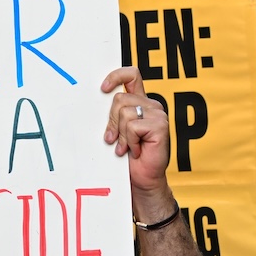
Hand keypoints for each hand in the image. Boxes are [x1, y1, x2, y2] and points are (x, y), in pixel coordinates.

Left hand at [101, 67, 177, 218]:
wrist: (142, 180)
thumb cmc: (128, 157)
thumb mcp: (118, 131)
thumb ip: (114, 115)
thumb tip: (95, 100)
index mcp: (141, 102)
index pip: (131, 75)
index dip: (116, 76)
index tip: (102, 88)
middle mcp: (152, 105)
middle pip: (120, 99)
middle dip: (112, 121)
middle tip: (114, 140)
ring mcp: (158, 115)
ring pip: (125, 113)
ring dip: (121, 135)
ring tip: (126, 148)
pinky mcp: (160, 126)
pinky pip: (133, 126)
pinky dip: (129, 141)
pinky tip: (136, 151)